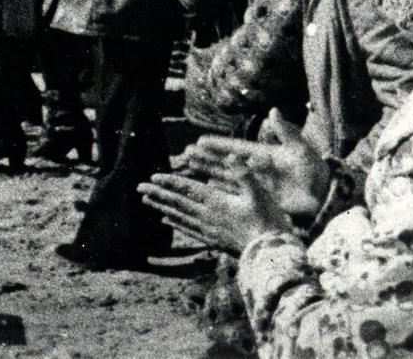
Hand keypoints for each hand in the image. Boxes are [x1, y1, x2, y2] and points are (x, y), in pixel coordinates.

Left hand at [139, 165, 294, 254]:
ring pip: (179, 216)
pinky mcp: (214, 241)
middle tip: (139, 188)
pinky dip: (176, 223)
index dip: (169, 181)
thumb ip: (245, 174)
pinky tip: (167, 220)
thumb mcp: (261, 194)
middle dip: (158, 194)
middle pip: (177, 202)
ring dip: (162, 207)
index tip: (152, 177)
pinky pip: (189, 230)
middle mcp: (208, 216)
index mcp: (217, 202)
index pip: (187, 189)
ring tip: (147, 201)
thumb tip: (231, 155)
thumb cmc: (270, 223)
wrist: (273, 256)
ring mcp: (210, 230)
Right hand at [175, 111, 329, 222]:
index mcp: (264, 155)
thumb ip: (286, 132)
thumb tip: (273, 111)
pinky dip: (223, 192)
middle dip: (206, 158)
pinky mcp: (262, 200)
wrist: (326, 195)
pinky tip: (209, 189)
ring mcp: (258, 185)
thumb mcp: (301, 149)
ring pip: (227, 178)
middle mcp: (257, 170)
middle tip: (186, 154)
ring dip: (209, 173)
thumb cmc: (315, 170)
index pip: (236, 149)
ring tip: (191, 169)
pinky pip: (237, 195)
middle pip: (226, 163)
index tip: (200, 141)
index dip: (218, 145)